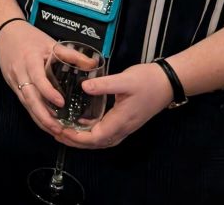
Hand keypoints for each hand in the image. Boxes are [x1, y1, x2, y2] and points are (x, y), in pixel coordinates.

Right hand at [0, 20, 69, 139]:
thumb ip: (71, 55)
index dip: (48, 92)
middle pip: (29, 98)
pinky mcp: (12, 85)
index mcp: (30, 59)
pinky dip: (34, 113)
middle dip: (43, 115)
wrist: (5, 32)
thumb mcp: (51, 42)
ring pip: (25, 103)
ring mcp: (14, 80)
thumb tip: (93, 64)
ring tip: (54, 130)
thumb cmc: (29, 37)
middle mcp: (19, 72)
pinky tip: (45, 122)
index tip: (61, 103)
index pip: (37, 78)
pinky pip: (23, 102)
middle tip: (58, 128)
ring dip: (39, 118)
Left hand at [52, 61, 172, 149]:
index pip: (95, 137)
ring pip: (100, 140)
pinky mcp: (125, 122)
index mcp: (120, 121)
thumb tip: (84, 86)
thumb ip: (104, 85)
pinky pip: (105, 133)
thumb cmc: (147, 81)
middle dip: (75, 141)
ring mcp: (124, 127)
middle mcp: (122, 128)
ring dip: (82, 139)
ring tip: (64, 131)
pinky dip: (91, 132)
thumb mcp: (124, 80)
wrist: (167, 83)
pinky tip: (81, 123)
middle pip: (95, 143)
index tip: (61, 130)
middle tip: (56, 133)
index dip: (76, 137)